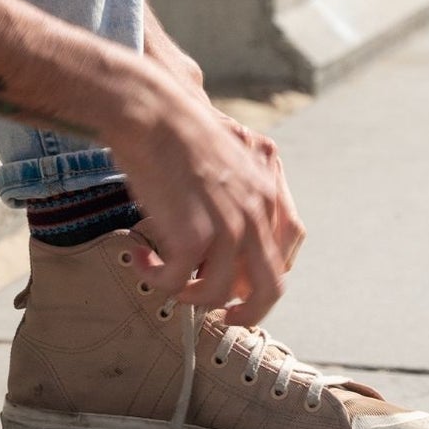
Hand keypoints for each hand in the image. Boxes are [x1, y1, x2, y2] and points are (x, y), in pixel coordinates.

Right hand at [101, 64, 301, 327]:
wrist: (152, 109)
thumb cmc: (175, 127)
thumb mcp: (226, 157)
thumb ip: (237, 192)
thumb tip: (220, 232)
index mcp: (267, 192)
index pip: (287, 252)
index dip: (265, 276)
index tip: (241, 286)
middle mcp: (256, 214)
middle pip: (270, 288)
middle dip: (246, 313)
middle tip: (221, 318)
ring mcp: (227, 228)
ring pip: (220, 294)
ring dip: (191, 298)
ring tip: (164, 281)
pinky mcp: (193, 237)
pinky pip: (178, 282)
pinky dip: (157, 279)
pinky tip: (141, 260)